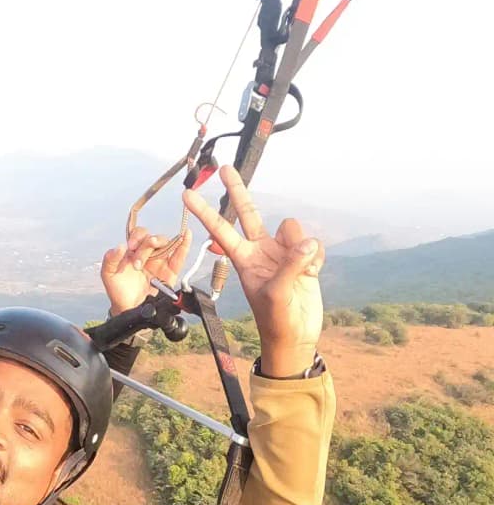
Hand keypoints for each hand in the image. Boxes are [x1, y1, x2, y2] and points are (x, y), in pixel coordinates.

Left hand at [101, 226, 191, 315]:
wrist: (129, 308)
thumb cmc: (119, 290)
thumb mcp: (108, 274)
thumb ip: (110, 259)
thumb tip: (120, 247)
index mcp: (134, 250)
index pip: (139, 234)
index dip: (136, 237)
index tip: (131, 246)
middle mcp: (148, 253)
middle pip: (153, 239)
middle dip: (146, 245)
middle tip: (138, 262)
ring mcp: (160, 262)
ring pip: (167, 244)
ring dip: (163, 242)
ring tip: (157, 244)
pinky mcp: (170, 272)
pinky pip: (179, 257)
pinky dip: (184, 246)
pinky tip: (186, 235)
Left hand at [183, 166, 324, 374]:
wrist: (297, 336)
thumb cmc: (277, 320)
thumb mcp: (278, 294)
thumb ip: (290, 265)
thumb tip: (308, 243)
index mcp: (244, 259)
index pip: (220, 230)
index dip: (205, 213)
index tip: (187, 195)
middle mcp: (260, 251)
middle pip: (248, 213)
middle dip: (238, 191)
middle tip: (225, 168)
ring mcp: (282, 253)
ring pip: (292, 228)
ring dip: (301, 246)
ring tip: (302, 270)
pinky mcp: (304, 257)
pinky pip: (314, 244)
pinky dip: (317, 257)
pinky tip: (313, 275)